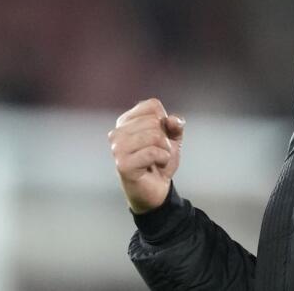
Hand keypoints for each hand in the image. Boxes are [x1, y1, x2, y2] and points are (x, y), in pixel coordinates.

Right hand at [108, 98, 185, 213]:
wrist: (157, 188)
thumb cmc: (160, 160)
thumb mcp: (173, 138)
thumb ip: (176, 125)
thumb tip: (172, 120)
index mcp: (126, 121)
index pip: (152, 105)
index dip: (165, 121)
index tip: (160, 137)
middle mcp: (117, 133)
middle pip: (154, 121)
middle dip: (165, 137)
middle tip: (158, 152)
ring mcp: (117, 149)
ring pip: (153, 135)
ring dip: (164, 149)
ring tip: (157, 159)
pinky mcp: (123, 164)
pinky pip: (152, 152)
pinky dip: (162, 158)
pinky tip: (155, 166)